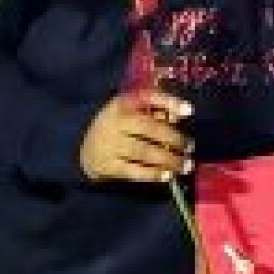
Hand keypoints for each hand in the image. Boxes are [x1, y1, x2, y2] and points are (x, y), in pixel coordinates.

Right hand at [79, 90, 193, 182]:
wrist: (84, 149)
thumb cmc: (120, 127)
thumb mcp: (134, 111)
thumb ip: (158, 110)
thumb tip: (182, 115)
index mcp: (123, 103)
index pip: (148, 97)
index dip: (170, 102)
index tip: (189, 111)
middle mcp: (115, 121)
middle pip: (150, 128)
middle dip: (174, 139)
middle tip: (189, 147)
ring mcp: (109, 144)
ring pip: (144, 151)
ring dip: (168, 159)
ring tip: (184, 165)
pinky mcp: (107, 166)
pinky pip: (133, 171)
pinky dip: (153, 174)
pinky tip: (167, 176)